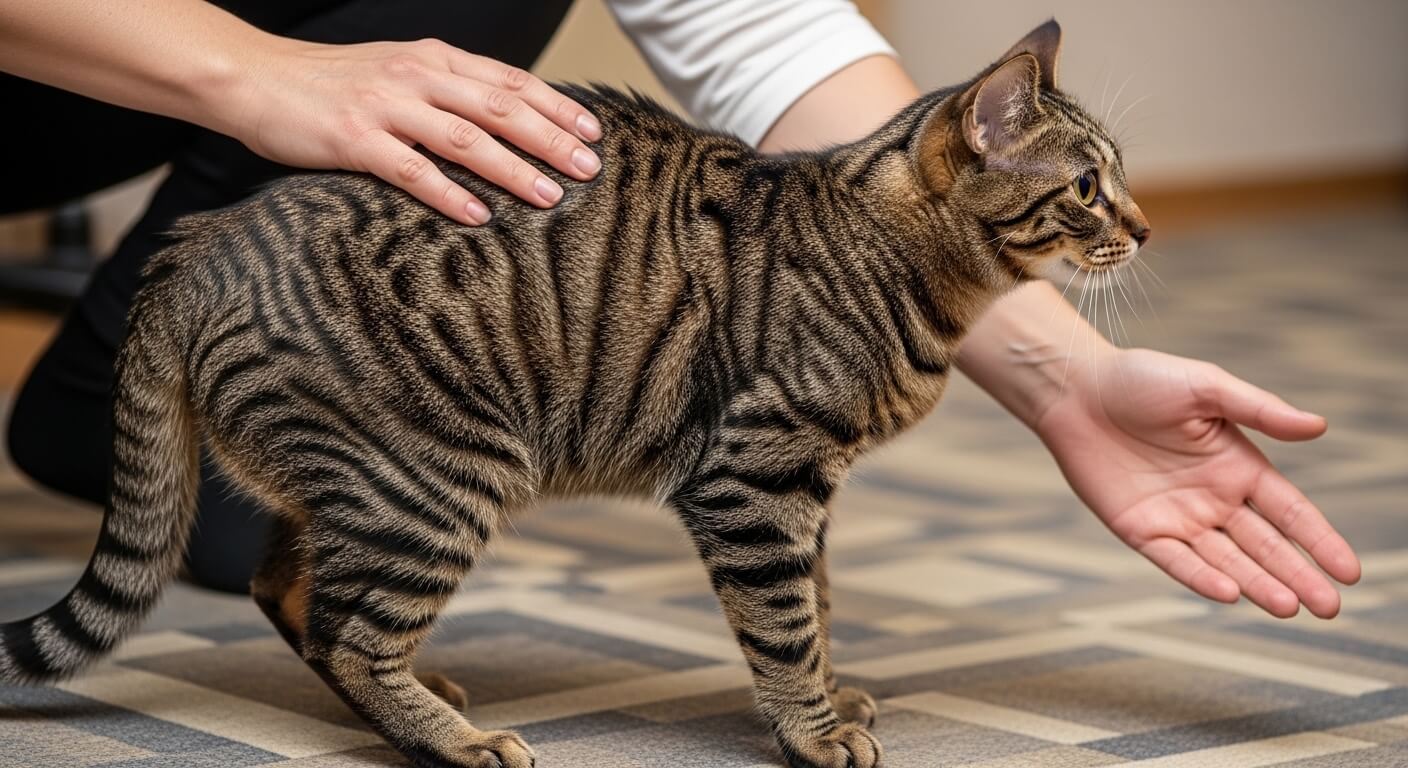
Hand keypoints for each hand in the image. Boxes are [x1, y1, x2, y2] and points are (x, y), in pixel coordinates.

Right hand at [222, 38, 602, 223]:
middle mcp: (417, 76)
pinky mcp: (354, 140)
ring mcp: (386, 106)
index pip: (510, 80)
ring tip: (548, 197)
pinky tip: (479, 217)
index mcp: (434, 57)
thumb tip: (504, 118)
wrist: (256, 78)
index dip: (556, 105)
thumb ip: (447, 88)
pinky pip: (412, 171)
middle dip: (551, 139)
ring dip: (513, 170)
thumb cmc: (332, 83)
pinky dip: (449, 194)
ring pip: (465, 139)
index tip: (593, 131)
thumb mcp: (399, 70)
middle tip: (589, 169)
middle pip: (500, 108)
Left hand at [1034, 348, 1360, 617]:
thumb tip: (1319, 426)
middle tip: (1330, 608)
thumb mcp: (1206, 388)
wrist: (1075, 391)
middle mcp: (1214, 499)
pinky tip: (1230, 592)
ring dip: (1258, 584)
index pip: (1291, 512)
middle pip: (1267, 546)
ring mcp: (1178, 518)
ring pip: (1228, 560)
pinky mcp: (1140, 530)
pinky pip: (1176, 560)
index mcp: (1239, 466)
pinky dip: (1201, 577)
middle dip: (1298, 576)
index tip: (1349, 572)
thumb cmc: (1141, 380)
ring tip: (1289, 608)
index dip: (1320, 541)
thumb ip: (1259, 410)